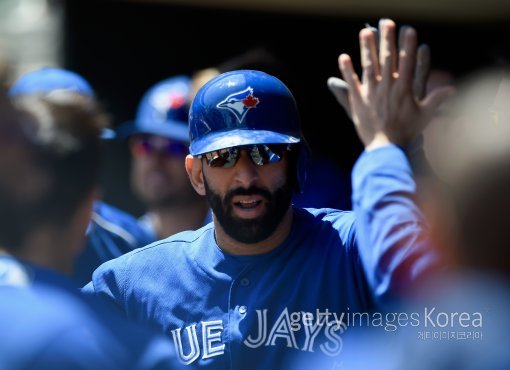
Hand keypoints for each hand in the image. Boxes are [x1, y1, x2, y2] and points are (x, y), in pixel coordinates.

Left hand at [333, 19, 452, 149]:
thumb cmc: (406, 132)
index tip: (409, 30)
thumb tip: (452, 89)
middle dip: (387, 39)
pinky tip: (343, 56)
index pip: (406, 61)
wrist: (385, 146)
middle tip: (386, 22)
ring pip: (368, 65)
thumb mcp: (425, 116)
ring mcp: (371, 92)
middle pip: (387, 58)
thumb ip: (437, 100)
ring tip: (364, 32)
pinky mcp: (358, 100)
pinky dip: (346, 69)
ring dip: (366, 47)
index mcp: (403, 88)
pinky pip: (351, 82)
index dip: (407, 45)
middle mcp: (387, 86)